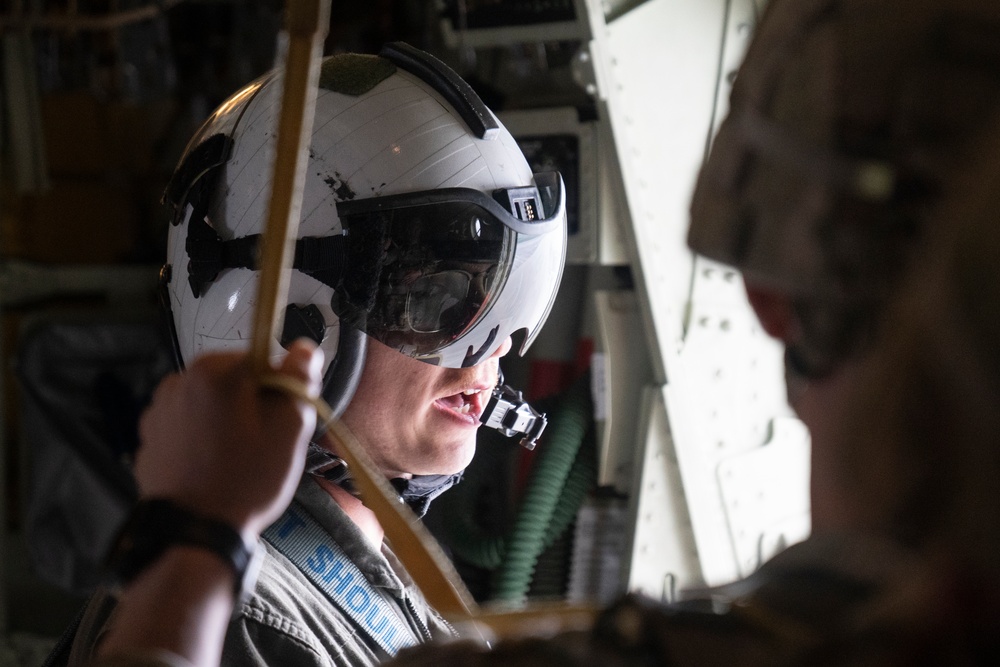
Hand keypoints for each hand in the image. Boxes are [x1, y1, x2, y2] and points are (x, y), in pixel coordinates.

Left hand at [135, 339, 323, 538]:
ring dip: (227, 422)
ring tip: (239, 460)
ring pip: (210, 404)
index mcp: (214, 371)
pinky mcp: (150, 439)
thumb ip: (299, 379)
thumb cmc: (245, 480)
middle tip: (265, 443)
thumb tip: (304, 349)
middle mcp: (179, 382)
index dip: (281, 388)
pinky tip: (215, 467)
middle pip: (234, 381)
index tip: (283, 418)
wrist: (195, 531)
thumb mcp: (290, 426)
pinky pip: (187, 427)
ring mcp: (159, 411)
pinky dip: (203, 440)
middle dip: (253, 405)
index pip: (263, 359)